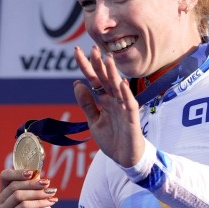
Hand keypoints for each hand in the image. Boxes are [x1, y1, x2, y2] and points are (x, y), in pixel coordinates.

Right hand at [0, 169, 57, 207]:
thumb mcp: (39, 198)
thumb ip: (35, 185)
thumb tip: (36, 171)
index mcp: (4, 194)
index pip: (5, 176)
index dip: (18, 171)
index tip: (33, 171)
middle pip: (14, 185)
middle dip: (32, 183)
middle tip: (48, 182)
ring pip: (19, 195)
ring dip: (38, 193)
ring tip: (51, 193)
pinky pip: (24, 206)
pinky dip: (39, 202)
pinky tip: (51, 202)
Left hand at [73, 45, 144, 167]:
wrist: (125, 158)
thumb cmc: (112, 139)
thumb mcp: (94, 120)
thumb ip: (87, 103)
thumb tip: (77, 83)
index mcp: (104, 99)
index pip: (93, 79)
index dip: (86, 66)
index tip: (76, 51)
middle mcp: (114, 100)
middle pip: (105, 79)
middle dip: (99, 64)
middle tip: (92, 48)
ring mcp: (123, 108)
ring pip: (117, 87)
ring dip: (113, 73)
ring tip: (107, 59)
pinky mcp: (132, 119)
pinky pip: (129, 104)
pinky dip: (125, 93)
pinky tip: (121, 83)